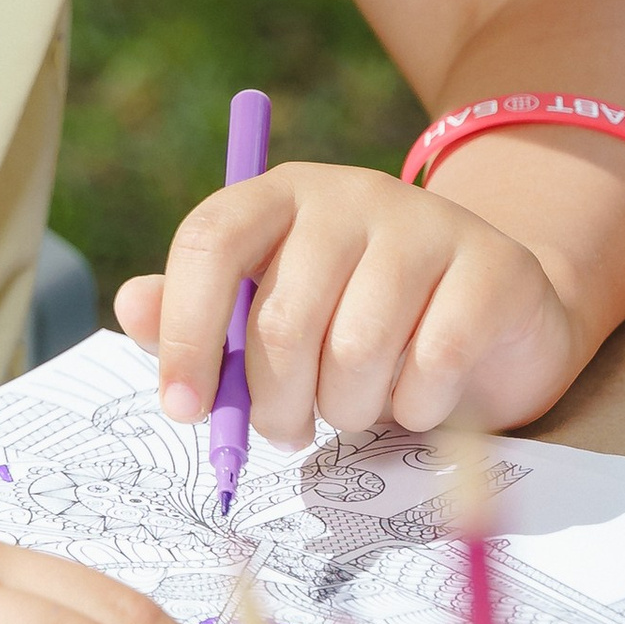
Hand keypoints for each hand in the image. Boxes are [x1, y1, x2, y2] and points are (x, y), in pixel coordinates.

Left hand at [113, 160, 586, 450]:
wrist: (492, 313)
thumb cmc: (356, 320)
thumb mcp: (269, 315)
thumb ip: (196, 317)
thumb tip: (132, 307)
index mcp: (279, 196)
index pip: (211, 241)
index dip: (186, 332)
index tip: (183, 410)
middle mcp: (350, 194)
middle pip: (281, 318)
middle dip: (275, 403)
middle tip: (288, 429)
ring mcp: (427, 223)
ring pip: (357, 349)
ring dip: (348, 410)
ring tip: (356, 408)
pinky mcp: (492, 266)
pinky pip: (434, 363)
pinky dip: (416, 408)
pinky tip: (419, 400)